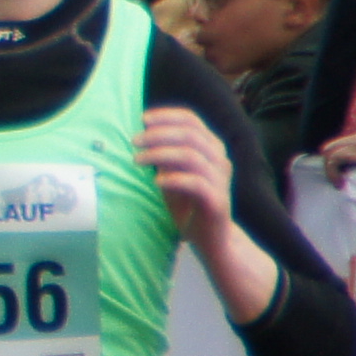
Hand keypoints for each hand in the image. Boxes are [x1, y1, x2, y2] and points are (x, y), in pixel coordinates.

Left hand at [139, 105, 239, 244]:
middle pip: (190, 135)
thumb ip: (164, 155)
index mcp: (211, 148)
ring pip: (191, 156)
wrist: (212, 239)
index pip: (192, 121)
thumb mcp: (173, 174)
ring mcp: (221, 180)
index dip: (167, 116)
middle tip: (134, 141)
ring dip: (160, 154)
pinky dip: (174, 179)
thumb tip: (144, 134)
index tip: (143, 119)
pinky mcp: (217, 201)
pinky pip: (197, 183)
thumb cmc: (189, 203)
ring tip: (137, 160)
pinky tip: (156, 182)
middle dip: (158, 134)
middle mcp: (220, 160)